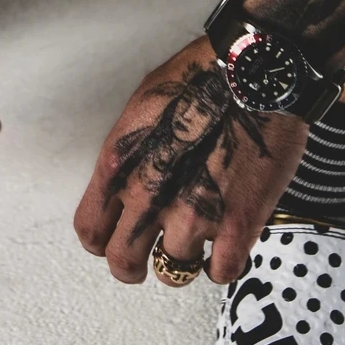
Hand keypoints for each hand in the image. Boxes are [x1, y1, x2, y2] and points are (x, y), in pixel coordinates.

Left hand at [74, 36, 307, 284]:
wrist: (254, 72)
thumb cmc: (202, 75)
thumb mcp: (144, 106)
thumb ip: (131, 153)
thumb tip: (129, 179)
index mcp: (121, 163)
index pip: (90, 229)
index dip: (102, 241)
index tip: (115, 240)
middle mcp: (149, 194)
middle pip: (123, 263)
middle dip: (133, 267)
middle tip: (148, 261)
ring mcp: (193, 214)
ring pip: (174, 271)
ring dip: (185, 259)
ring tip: (198, 239)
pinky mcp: (236, 224)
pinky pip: (221, 271)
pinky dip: (223, 264)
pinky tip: (227, 246)